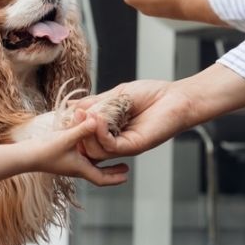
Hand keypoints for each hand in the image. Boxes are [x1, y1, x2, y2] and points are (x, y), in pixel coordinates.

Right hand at [30, 113, 129, 185]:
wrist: (25, 156)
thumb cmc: (44, 151)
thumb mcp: (66, 138)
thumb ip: (82, 129)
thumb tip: (97, 120)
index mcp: (80, 168)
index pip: (102, 179)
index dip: (115, 178)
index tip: (127, 176)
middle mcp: (76, 167)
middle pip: (98, 173)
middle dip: (112, 171)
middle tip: (125, 167)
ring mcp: (69, 163)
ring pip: (91, 164)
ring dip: (102, 162)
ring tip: (111, 153)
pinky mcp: (62, 156)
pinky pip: (82, 157)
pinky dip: (90, 153)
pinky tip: (90, 143)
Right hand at [73, 65, 244, 160]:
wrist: (176, 97)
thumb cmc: (151, 95)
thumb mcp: (116, 97)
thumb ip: (95, 103)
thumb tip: (72, 106)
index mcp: (109, 130)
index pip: (83, 135)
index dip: (73, 126)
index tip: (67, 112)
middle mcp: (115, 141)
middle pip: (85, 146)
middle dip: (77, 130)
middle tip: (75, 114)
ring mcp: (124, 146)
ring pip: (95, 150)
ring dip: (87, 131)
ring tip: (87, 114)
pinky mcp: (133, 146)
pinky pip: (110, 146)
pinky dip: (100, 133)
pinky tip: (97, 118)